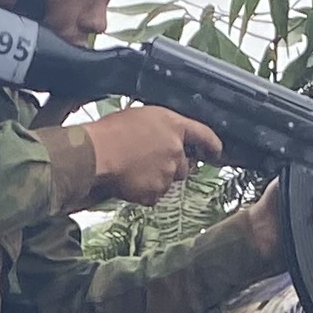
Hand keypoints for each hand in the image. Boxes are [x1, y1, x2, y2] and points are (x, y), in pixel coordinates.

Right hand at [79, 102, 220, 205]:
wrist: (97, 154)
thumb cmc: (110, 131)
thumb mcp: (139, 118)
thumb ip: (158, 129)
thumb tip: (159, 139)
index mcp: (173, 125)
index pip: (203, 134)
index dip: (212, 144)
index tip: (216, 152)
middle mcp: (176, 150)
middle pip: (183, 165)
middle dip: (170, 166)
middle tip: (146, 162)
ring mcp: (168, 173)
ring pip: (167, 181)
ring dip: (154, 179)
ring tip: (131, 170)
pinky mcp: (156, 191)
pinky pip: (154, 195)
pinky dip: (143, 192)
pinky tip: (128, 182)